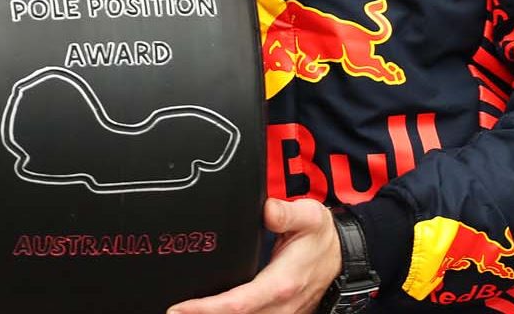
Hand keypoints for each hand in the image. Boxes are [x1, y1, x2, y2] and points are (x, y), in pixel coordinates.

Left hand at [167, 198, 342, 313]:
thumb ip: (287, 212)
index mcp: (281, 283)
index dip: (206, 309)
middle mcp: (280, 305)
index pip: (237, 303)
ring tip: (183, 312)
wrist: (343, 257)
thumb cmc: (322, 239)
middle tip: (170, 311)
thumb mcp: (310, 216)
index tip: (180, 307)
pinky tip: (207, 311)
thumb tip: (265, 209)